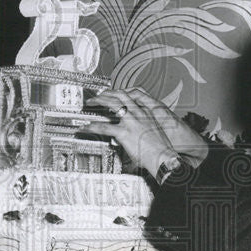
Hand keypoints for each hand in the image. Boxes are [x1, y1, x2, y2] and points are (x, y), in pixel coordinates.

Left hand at [82, 87, 208, 177]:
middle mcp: (139, 113)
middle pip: (120, 95)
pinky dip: (93, 126)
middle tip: (98, 95)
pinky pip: (104, 127)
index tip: (112, 95)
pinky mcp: (124, 133)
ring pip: (111, 104)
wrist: (163, 157)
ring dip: (98, 101)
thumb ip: (141, 129)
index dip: (119, 94)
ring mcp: (131, 121)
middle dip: (107, 93)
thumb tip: (131, 132)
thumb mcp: (153, 133)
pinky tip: (87, 127)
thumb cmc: (160, 149)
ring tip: (90, 103)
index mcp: (146, 112)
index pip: (131, 97)